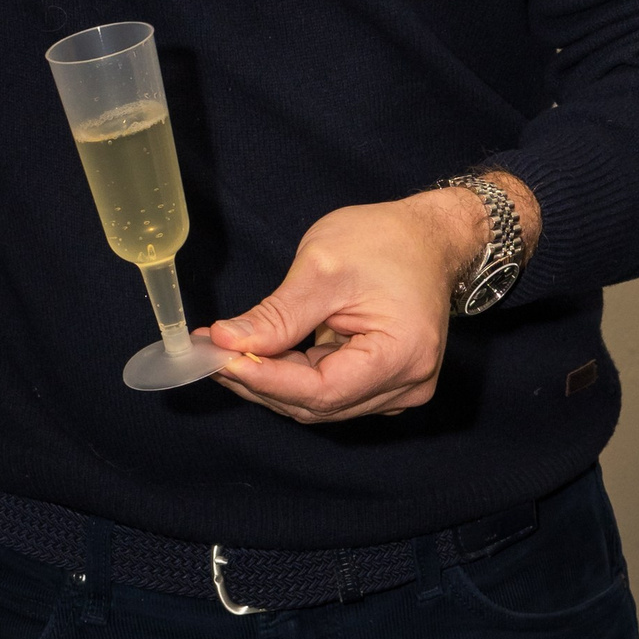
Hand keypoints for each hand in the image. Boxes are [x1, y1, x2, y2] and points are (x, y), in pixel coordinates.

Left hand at [205, 177, 537, 422]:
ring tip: (227, 352)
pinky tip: (261, 354)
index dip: (264, 379)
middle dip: (260, 381)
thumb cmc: (384, 240)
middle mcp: (408, 386)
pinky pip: (330, 391)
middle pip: (318, 403)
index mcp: (402, 356)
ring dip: (271, 381)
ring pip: (320, 402)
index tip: (217, 359)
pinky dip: (292, 376)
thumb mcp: (324, 267)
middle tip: (209, 354)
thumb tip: (225, 342)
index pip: (320, 390)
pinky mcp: (386, 383)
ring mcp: (400, 389)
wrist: (429, 235)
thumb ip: (278, 314)